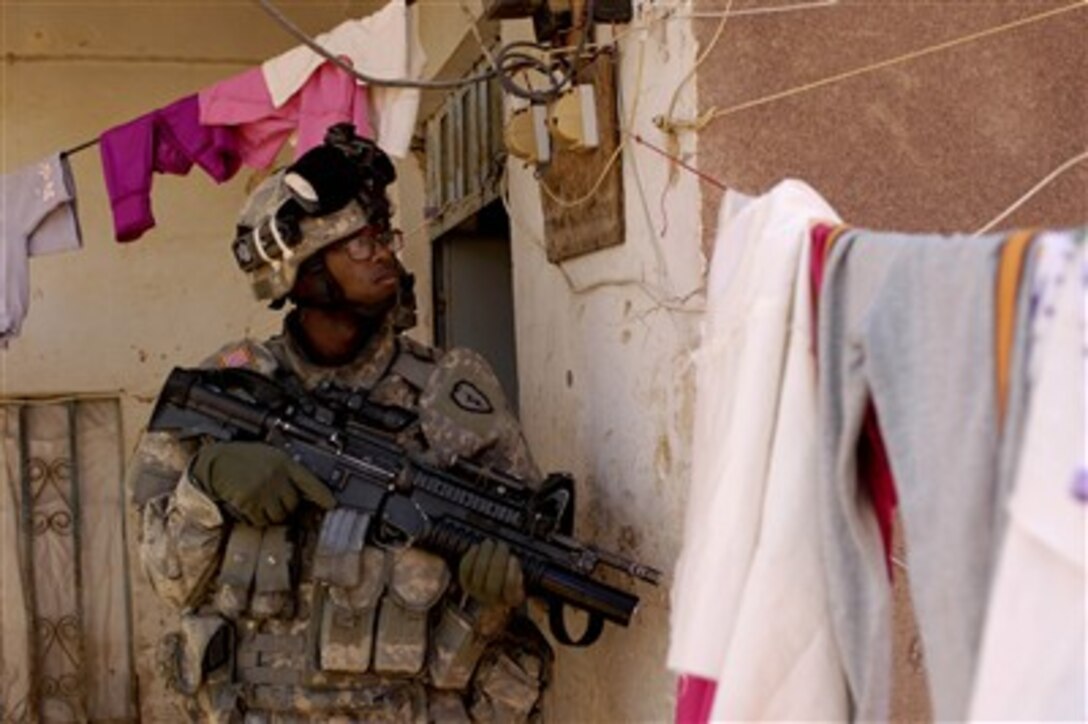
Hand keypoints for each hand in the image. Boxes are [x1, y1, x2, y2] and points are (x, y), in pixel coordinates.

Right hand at [191, 441, 334, 525]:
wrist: (216, 462)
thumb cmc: (242, 459)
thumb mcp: (269, 457)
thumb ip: (286, 471)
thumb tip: (302, 492)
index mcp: (284, 462)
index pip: (310, 481)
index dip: (322, 495)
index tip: (332, 504)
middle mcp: (277, 475)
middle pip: (293, 505)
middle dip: (284, 506)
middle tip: (270, 497)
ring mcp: (264, 489)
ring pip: (278, 516)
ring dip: (270, 514)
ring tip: (258, 499)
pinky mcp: (250, 501)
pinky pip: (260, 520)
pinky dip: (255, 518)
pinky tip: (247, 504)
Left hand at [458, 539, 524, 607]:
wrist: (492, 578)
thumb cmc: (509, 572)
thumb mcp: (519, 572)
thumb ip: (517, 570)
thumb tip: (512, 561)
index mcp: (511, 599)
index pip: (510, 590)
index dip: (511, 574)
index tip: (513, 558)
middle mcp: (493, 600)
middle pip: (492, 586)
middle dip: (497, 563)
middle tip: (502, 545)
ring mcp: (477, 593)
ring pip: (478, 577)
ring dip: (484, 557)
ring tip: (489, 543)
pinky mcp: (465, 583)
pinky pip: (465, 571)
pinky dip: (470, 558)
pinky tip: (477, 547)